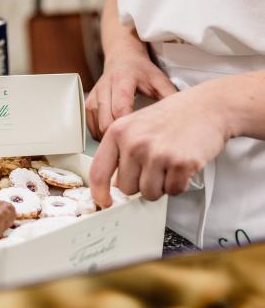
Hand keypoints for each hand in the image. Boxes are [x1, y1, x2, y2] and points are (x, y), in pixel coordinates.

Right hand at [86, 49, 176, 139]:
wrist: (122, 58)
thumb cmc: (141, 71)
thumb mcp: (159, 80)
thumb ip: (169, 96)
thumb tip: (182, 118)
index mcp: (122, 81)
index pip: (120, 108)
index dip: (127, 127)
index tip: (139, 139)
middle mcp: (105, 88)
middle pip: (106, 121)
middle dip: (119, 138)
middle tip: (133, 149)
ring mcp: (94, 96)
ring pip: (97, 126)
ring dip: (109, 139)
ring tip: (126, 145)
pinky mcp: (88, 104)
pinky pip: (91, 126)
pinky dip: (101, 135)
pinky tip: (115, 139)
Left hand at [89, 82, 230, 206]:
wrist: (209, 106)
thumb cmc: (174, 116)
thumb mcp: (137, 125)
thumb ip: (122, 151)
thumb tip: (113, 184)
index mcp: (119, 131)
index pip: (98, 171)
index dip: (100, 192)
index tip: (104, 202)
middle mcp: (134, 142)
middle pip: (127, 188)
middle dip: (141, 183)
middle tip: (156, 167)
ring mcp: (157, 153)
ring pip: (149, 193)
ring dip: (162, 185)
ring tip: (169, 164)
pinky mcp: (179, 163)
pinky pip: (173, 191)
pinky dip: (179, 184)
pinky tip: (183, 165)